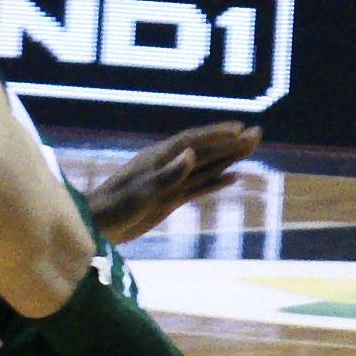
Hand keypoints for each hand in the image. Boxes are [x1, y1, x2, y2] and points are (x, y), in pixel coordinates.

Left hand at [86, 121, 261, 244]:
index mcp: (159, 158)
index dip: (217, 134)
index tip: (240, 128)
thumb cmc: (115, 207)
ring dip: (228, 158)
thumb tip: (190, 154)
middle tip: (258, 133)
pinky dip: (216, 181)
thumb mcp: (141, 192)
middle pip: (205, 151)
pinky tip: (233, 178)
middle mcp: (167, 166)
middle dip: (231, 142)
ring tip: (251, 148)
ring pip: (205, 167)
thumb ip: (167, 175)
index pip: (193, 141)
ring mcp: (170, 182)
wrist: (98, 226)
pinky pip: (198, 187)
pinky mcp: (169, 199)